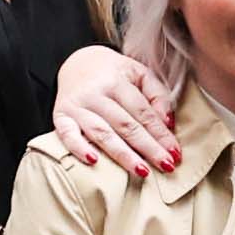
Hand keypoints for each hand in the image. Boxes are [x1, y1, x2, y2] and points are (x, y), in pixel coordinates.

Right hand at [51, 43, 181, 176]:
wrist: (75, 62)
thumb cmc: (113, 73)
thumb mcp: (138, 73)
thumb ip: (157, 94)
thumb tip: (168, 123)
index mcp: (117, 81)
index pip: (143, 113)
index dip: (160, 134)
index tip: (175, 154)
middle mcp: (95, 93)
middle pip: (125, 125)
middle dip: (148, 148)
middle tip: (166, 167)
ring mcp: (76, 106)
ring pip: (101, 133)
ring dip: (123, 154)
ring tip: (142, 171)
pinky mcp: (59, 116)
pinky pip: (67, 135)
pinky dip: (78, 149)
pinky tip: (93, 162)